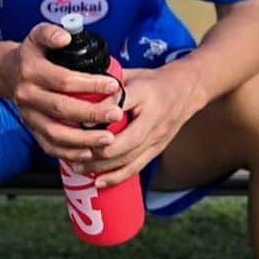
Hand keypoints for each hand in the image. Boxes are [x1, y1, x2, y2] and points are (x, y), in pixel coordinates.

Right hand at [3, 22, 125, 161]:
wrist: (7, 73)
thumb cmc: (32, 54)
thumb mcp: (37, 35)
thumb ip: (50, 33)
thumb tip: (66, 38)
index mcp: (31, 70)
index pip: (63, 80)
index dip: (90, 84)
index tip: (114, 86)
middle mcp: (27, 95)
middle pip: (62, 109)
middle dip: (92, 114)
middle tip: (117, 114)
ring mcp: (28, 115)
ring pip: (55, 133)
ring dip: (83, 139)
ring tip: (108, 139)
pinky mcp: (31, 129)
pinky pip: (48, 146)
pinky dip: (69, 153)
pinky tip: (88, 153)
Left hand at [79, 63, 208, 188]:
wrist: (187, 90)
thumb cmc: (153, 81)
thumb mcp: (132, 75)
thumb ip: (108, 83)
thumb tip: (78, 91)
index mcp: (145, 94)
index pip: (120, 104)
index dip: (99, 114)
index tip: (78, 119)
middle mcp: (153, 119)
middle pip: (123, 141)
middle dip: (95, 150)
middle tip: (71, 151)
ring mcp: (157, 137)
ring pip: (128, 158)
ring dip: (101, 166)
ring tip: (78, 167)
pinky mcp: (157, 149)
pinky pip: (136, 167)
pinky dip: (116, 177)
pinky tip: (99, 182)